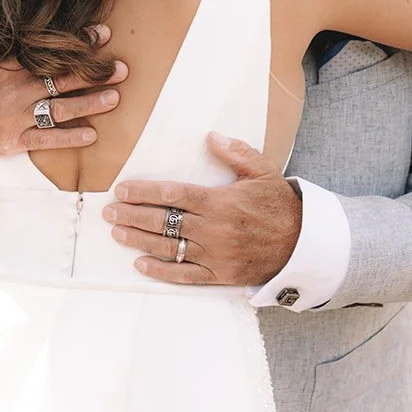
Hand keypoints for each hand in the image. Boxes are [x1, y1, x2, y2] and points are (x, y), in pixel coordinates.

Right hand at [0, 25, 127, 161]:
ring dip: (89, 103)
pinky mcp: (15, 141)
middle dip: (93, 73)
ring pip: (58, 108)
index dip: (77, 43)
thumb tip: (30, 22)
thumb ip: (5, 47)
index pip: (48, 51)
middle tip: (120, 69)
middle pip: (61, 79)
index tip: (102, 35)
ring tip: (114, 98)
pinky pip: (47, 139)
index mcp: (7, 67)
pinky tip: (92, 134)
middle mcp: (14, 90)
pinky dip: (69, 137)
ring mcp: (15, 117)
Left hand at [103, 134, 301, 286]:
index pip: (173, 195)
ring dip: (138, 240)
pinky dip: (160, 271)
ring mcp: (214, 254)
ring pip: (167, 247)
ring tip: (117, 231)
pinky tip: (139, 264)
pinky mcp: (219, 274)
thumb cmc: (279, 205)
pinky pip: (183, 275)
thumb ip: (236, 152)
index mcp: (220, 202)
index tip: (122, 189)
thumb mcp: (263, 171)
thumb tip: (210, 136)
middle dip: (131, 215)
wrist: (302, 243)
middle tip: (109, 211)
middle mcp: (213, 229)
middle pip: (162, 221)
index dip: (144, 192)